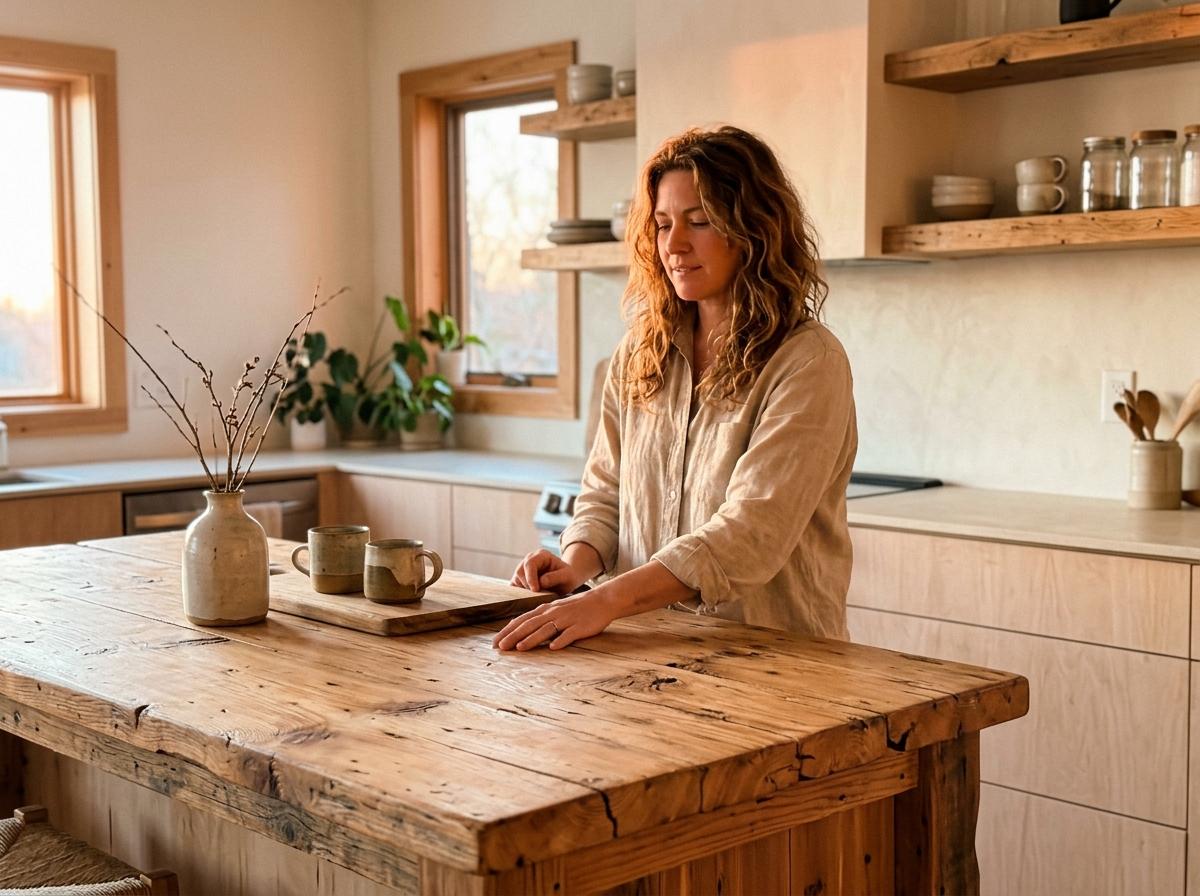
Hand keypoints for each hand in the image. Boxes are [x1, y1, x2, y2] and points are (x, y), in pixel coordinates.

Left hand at [492, 588, 619, 650]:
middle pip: (530, 625)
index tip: (495, 641)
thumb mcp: (555, 609)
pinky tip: (553, 647)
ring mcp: (566, 620)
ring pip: (546, 629)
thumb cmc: (577, 607)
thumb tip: (522, 629)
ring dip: (532, 639)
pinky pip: (569, 634)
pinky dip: (561, 640)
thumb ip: (540, 618)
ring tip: (519, 648)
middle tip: (500, 647)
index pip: (522, 620)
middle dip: (513, 636)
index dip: (508, 630)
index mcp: (545, 609)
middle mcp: (553, 613)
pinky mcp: (579, 627)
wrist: (601, 600)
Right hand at [509, 549, 586, 595]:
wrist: (565, 581)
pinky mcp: (520, 580)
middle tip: (537, 595)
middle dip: (527, 585)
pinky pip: (514, 587)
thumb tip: (541, 582)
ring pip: (516, 579)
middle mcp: (530, 560)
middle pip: (520, 571)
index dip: (531, 577)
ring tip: (537, 597)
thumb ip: (556, 577)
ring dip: (524, 590)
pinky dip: (519, 594)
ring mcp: (524, 569)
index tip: (536, 590)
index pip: (530, 563)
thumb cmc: (568, 577)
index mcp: (541, 555)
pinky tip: (529, 599)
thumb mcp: (568, 576)